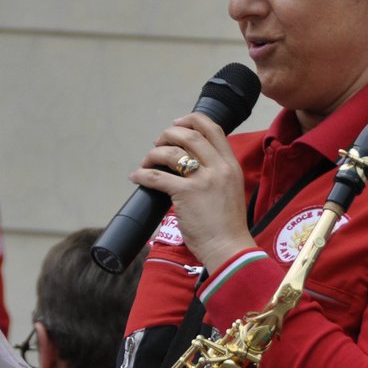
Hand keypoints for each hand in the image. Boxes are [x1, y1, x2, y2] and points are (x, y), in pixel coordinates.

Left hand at [131, 112, 253, 273]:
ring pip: (171, 153)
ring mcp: (202, 180)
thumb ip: (217, 173)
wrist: (229, 247)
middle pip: (189, 135)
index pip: (213, 129)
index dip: (191, 120)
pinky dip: (143, 174)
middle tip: (158, 144)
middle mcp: (219, 167)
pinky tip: (137, 177)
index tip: (177, 124)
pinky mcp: (186, 194)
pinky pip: (157, 177)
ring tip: (146, 163)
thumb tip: (191, 164)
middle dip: (168, 135)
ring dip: (153, 154)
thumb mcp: (231, 190)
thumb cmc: (228, 225)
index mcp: (231, 165)